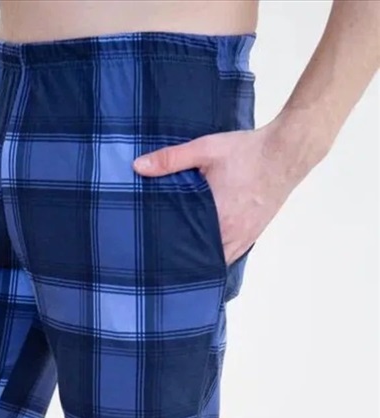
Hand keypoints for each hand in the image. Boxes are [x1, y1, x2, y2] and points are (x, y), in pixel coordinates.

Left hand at [133, 120, 309, 264]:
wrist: (286, 152)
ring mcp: (245, 237)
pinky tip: (207, 252)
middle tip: (162, 261)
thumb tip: (138, 167)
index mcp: (216, 218)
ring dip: (202, 259)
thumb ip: (171, 159)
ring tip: (181, 260)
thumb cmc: (247, 151)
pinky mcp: (254, 233)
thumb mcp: (205, 149)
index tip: (153, 257)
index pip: (187, 248)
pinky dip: (219, 255)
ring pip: (218, 260)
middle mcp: (232, 234)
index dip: (171, 255)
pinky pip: (233, 254)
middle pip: (202, 259)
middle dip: (184, 260)